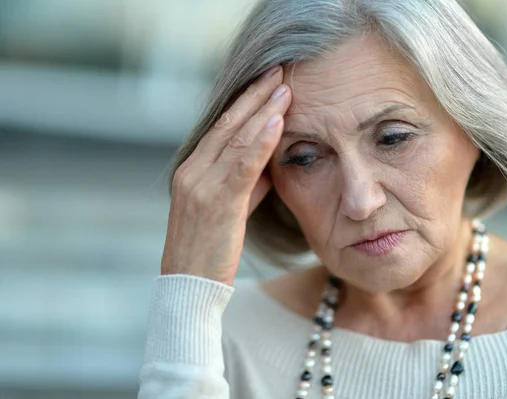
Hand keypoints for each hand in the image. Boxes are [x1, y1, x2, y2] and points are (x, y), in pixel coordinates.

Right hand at [160, 65, 290, 285]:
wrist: (190, 285)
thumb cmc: (212, 247)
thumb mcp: (230, 206)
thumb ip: (247, 180)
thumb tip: (271, 157)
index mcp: (192, 169)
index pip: (222, 126)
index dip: (245, 101)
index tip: (267, 80)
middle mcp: (192, 170)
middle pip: (228, 124)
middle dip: (255, 95)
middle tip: (279, 70)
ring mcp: (201, 185)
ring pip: (236, 139)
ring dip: (263, 110)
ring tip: (285, 86)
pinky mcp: (217, 203)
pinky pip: (242, 165)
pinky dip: (261, 141)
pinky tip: (278, 121)